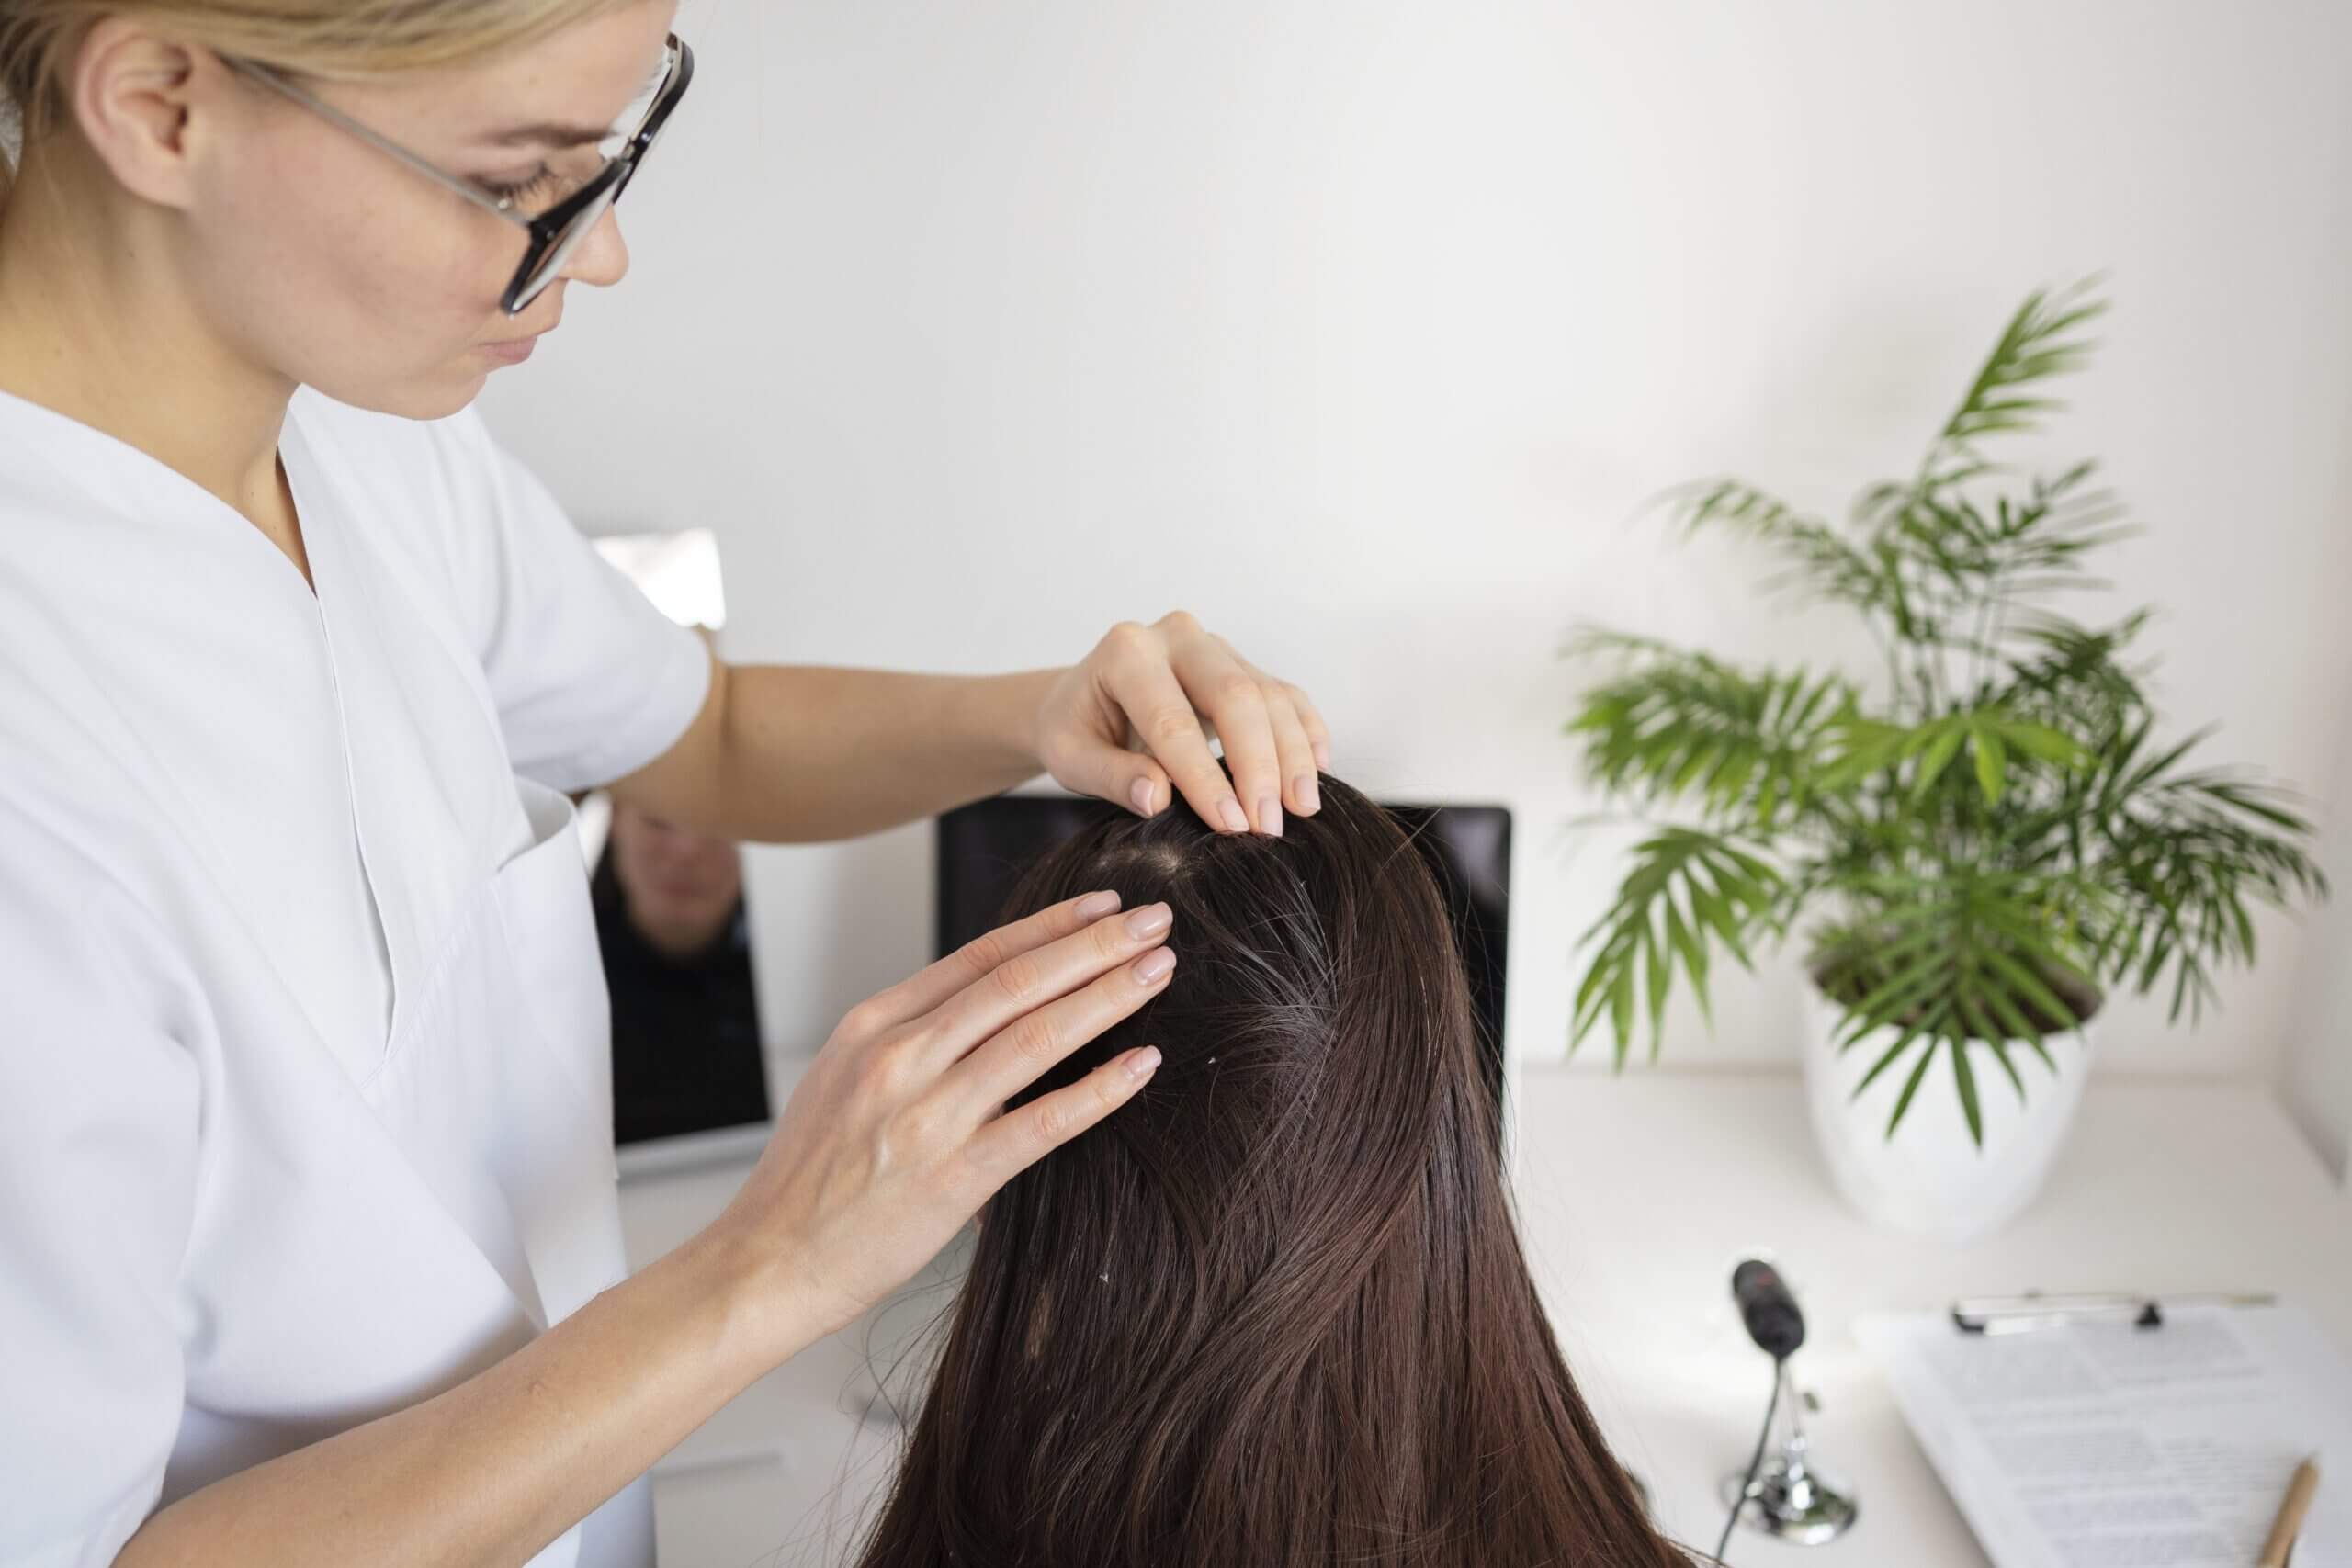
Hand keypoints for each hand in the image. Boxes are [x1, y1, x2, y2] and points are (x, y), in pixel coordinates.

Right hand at [705, 888, 1173, 1346]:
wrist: (765, 1262)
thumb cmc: (807, 1179)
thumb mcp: (844, 1081)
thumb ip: (910, 1041)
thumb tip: (987, 1013)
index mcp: (873, 1025)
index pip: (979, 956)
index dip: (1050, 926)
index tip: (1102, 905)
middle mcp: (900, 1057)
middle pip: (1017, 982)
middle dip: (1095, 944)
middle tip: (1155, 918)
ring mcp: (926, 1115)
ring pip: (1037, 1036)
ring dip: (1108, 996)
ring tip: (1159, 970)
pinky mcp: (952, 1177)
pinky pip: (1043, 1122)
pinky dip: (1100, 1089)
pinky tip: (1142, 1063)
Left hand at [1033, 610, 1331, 836]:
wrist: (1084, 699)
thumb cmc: (1077, 729)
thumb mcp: (1071, 757)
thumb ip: (1112, 776)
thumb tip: (1158, 799)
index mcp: (1127, 653)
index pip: (1173, 720)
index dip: (1204, 777)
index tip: (1230, 826)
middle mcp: (1177, 637)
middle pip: (1236, 695)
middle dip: (1259, 765)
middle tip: (1269, 826)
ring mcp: (1216, 647)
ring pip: (1269, 695)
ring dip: (1292, 756)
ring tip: (1302, 809)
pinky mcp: (1243, 665)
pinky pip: (1286, 695)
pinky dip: (1307, 732)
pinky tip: (1318, 770)